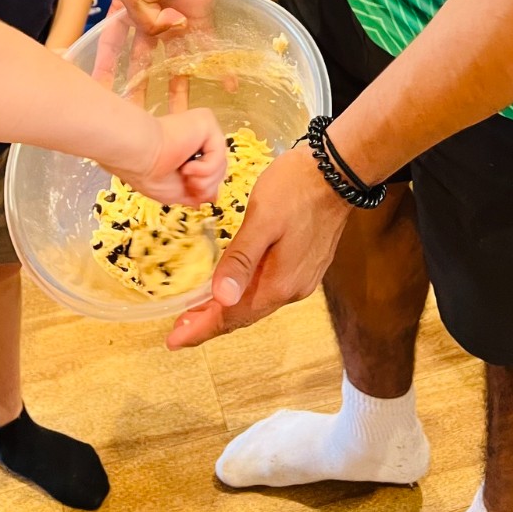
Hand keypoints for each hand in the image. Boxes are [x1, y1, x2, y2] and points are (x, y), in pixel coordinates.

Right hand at [119, 107, 227, 205]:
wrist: (138, 156)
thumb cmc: (148, 172)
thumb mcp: (176, 192)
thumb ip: (197, 192)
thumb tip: (214, 197)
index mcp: (186, 149)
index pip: (209, 171)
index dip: (205, 187)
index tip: (193, 194)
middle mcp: (195, 137)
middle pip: (219, 169)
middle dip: (205, 186)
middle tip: (188, 185)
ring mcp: (201, 128)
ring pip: (221, 164)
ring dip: (204, 180)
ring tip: (185, 175)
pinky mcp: (206, 121)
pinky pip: (219, 154)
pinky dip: (205, 169)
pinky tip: (187, 166)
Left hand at [166, 146, 350, 348]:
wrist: (338, 171)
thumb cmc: (296, 188)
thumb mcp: (262, 219)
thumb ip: (241, 259)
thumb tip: (222, 298)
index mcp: (279, 282)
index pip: (233, 317)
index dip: (201, 330)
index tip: (174, 341)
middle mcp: (293, 289)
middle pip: (244, 314)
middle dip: (210, 322)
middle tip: (179, 327)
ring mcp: (302, 278)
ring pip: (257, 302)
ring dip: (227, 308)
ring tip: (198, 310)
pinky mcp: (306, 264)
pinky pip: (269, 288)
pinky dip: (246, 293)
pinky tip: (234, 285)